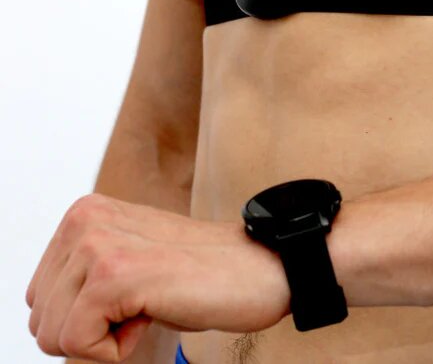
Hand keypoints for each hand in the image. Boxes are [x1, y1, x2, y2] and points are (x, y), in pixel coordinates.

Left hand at [26, 194, 290, 361]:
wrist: (260, 267)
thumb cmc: (201, 273)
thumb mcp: (131, 262)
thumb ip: (87, 274)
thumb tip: (47, 321)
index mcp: (85, 214)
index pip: (41, 299)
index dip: (87, 317)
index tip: (135, 294)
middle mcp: (85, 220)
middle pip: (41, 319)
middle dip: (91, 330)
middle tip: (146, 301)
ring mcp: (98, 244)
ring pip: (52, 335)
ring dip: (105, 340)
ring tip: (153, 303)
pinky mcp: (114, 275)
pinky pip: (77, 345)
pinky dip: (116, 351)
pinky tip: (155, 313)